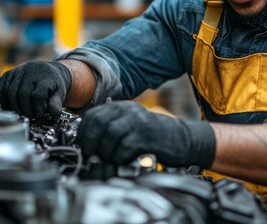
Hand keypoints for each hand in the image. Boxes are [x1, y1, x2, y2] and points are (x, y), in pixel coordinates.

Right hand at [0, 61, 71, 120]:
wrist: (48, 70)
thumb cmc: (53, 84)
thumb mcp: (60, 92)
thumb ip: (56, 103)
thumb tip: (54, 114)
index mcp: (44, 76)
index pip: (37, 95)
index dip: (38, 110)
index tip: (40, 118)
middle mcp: (30, 70)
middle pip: (22, 94)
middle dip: (25, 110)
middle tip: (30, 118)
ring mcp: (17, 71)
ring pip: (10, 92)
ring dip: (14, 107)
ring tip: (21, 115)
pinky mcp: (8, 74)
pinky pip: (1, 89)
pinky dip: (4, 101)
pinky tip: (11, 108)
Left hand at [77, 101, 215, 167]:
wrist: (183, 140)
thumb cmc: (153, 137)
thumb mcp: (129, 127)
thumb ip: (109, 130)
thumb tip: (86, 145)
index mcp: (121, 107)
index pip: (92, 115)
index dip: (83, 133)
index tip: (82, 146)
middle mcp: (129, 110)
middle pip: (98, 123)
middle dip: (91, 143)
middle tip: (92, 156)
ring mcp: (138, 122)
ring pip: (109, 135)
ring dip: (106, 152)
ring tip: (111, 159)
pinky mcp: (147, 136)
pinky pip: (124, 148)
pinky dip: (120, 158)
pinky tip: (126, 160)